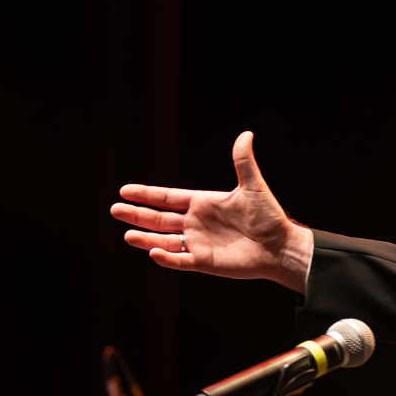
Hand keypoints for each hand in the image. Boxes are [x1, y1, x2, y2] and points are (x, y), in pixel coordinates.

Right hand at [111, 131, 315, 291]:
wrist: (280, 247)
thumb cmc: (269, 217)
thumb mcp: (253, 186)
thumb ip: (243, 162)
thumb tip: (246, 134)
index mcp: (202, 203)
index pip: (168, 198)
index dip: (147, 194)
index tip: (125, 190)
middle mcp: (196, 223)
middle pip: (159, 219)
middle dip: (137, 215)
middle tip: (114, 210)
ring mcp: (198, 243)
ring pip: (164, 241)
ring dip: (146, 238)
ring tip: (127, 235)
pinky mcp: (205, 262)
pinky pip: (181, 261)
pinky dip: (167, 258)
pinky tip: (153, 252)